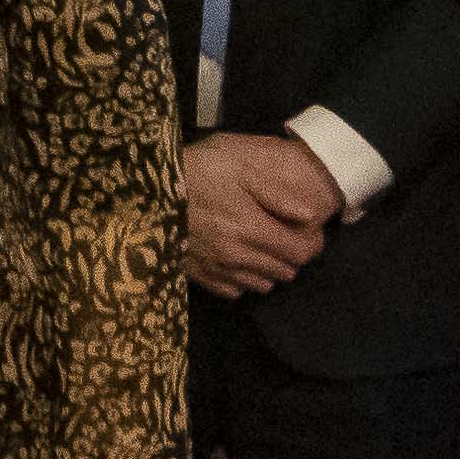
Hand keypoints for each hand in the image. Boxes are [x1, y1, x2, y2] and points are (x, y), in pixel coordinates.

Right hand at [180, 131, 339, 299]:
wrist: (147, 191)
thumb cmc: (197, 171)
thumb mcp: (240, 167)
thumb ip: (277, 195)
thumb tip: (310, 216)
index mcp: (251, 228)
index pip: (300, 253)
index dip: (311, 243)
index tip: (307, 231)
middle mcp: (238, 256)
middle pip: (285, 272)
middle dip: (291, 255)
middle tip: (282, 233)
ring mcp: (217, 269)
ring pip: (262, 285)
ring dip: (268, 268)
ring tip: (259, 245)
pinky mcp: (200, 276)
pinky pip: (234, 291)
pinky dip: (242, 278)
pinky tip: (235, 257)